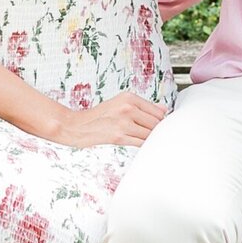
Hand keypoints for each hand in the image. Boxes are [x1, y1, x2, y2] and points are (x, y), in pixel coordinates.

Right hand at [52, 91, 169, 149]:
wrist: (77, 126)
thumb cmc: (99, 116)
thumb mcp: (120, 103)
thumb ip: (143, 106)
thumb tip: (164, 109)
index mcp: (129, 97)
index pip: (158, 111)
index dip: (160, 121)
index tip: (157, 126)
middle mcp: (128, 107)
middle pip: (156, 123)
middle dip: (156, 130)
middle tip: (150, 134)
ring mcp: (123, 122)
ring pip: (150, 134)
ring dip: (150, 139)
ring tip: (143, 139)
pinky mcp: (119, 137)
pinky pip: (141, 143)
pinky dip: (144, 145)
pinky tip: (139, 144)